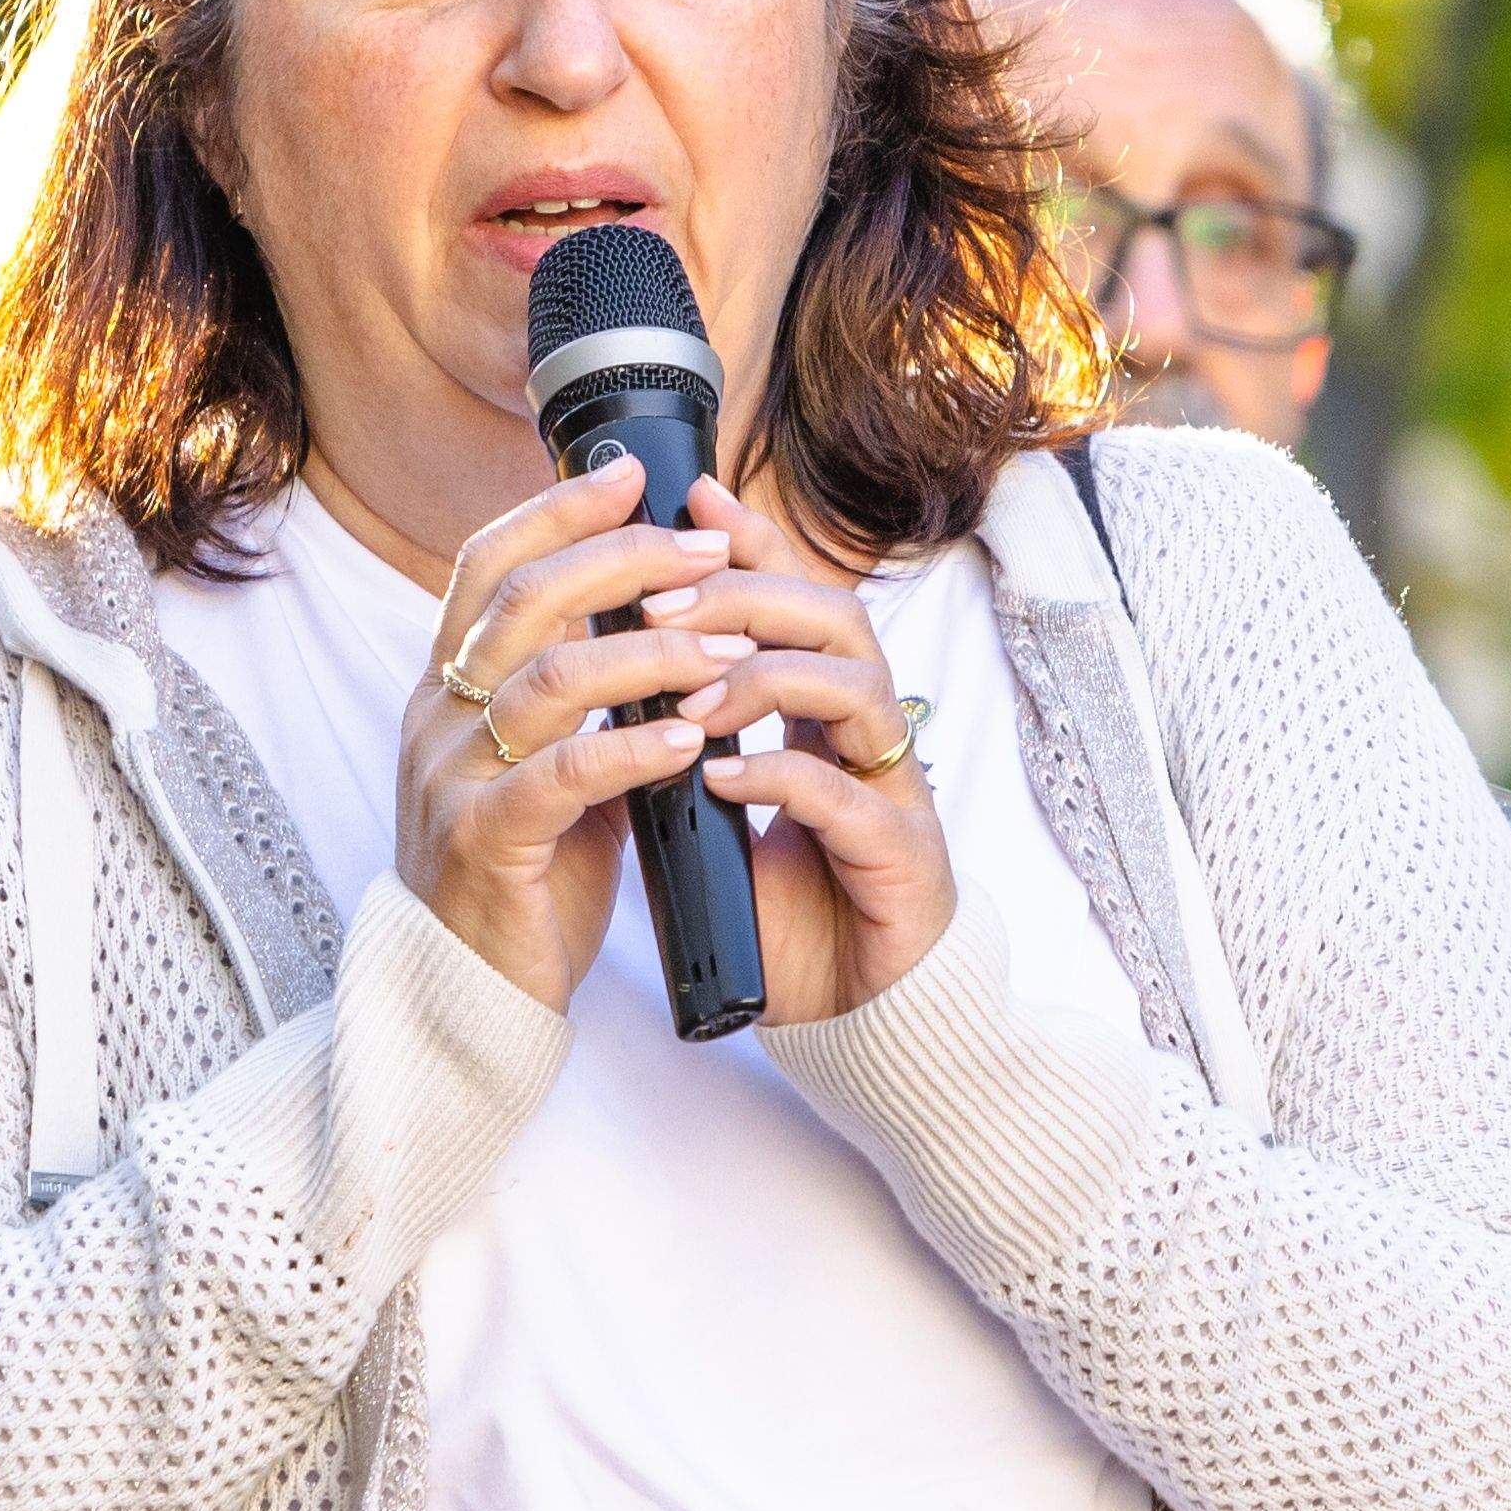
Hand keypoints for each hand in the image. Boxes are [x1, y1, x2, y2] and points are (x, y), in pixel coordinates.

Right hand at [402, 451, 736, 1010]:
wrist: (468, 991)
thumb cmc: (524, 874)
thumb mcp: (552, 766)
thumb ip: (589, 702)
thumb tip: (667, 625)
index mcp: (449, 689)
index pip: (489, 565)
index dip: (558, 510)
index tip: (634, 476)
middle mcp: (439, 718)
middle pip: (526, 599)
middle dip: (625, 561)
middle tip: (710, 553)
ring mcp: (452, 778)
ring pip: (550, 678)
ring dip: (653, 654)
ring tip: (731, 652)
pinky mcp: (483, 843)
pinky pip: (561, 776)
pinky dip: (633, 748)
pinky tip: (691, 741)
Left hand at [661, 477, 955, 1019]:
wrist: (857, 1015)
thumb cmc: (788, 906)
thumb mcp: (720, 805)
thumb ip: (688, 738)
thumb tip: (610, 670)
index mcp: (826, 715)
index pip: (795, 599)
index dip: (750, 543)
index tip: (688, 496)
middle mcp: (868, 737)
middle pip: (835, 618)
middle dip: (748, 595)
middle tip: (662, 601)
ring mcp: (893, 793)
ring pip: (856, 687)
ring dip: (765, 678)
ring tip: (690, 695)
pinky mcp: (900, 859)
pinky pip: (846, 798)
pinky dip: (781, 779)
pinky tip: (722, 780)